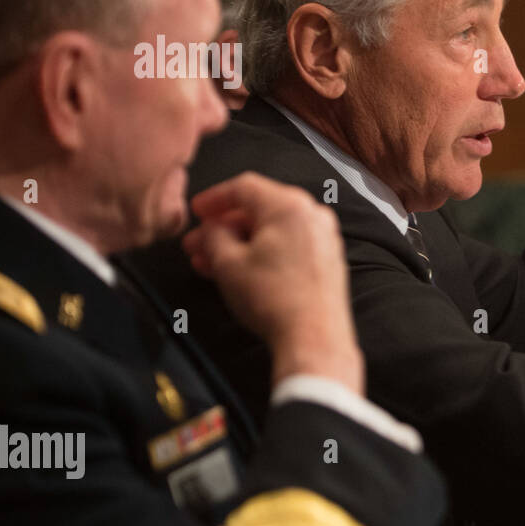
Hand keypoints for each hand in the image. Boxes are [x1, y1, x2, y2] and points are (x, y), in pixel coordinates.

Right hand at [182, 172, 363, 392]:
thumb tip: (213, 229)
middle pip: (259, 210)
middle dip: (223, 228)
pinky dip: (261, 254)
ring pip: (271, 232)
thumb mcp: (228, 263)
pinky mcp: (328, 262)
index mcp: (291, 206)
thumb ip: (214, 235)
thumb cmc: (273, 299)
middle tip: (196, 244)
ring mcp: (324, 239)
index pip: (245, 187)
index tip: (196, 211)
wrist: (314, 338)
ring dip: (238, 244)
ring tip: (208, 263)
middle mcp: (313, 216)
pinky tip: (237, 272)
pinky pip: (288, 247)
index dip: (214, 197)